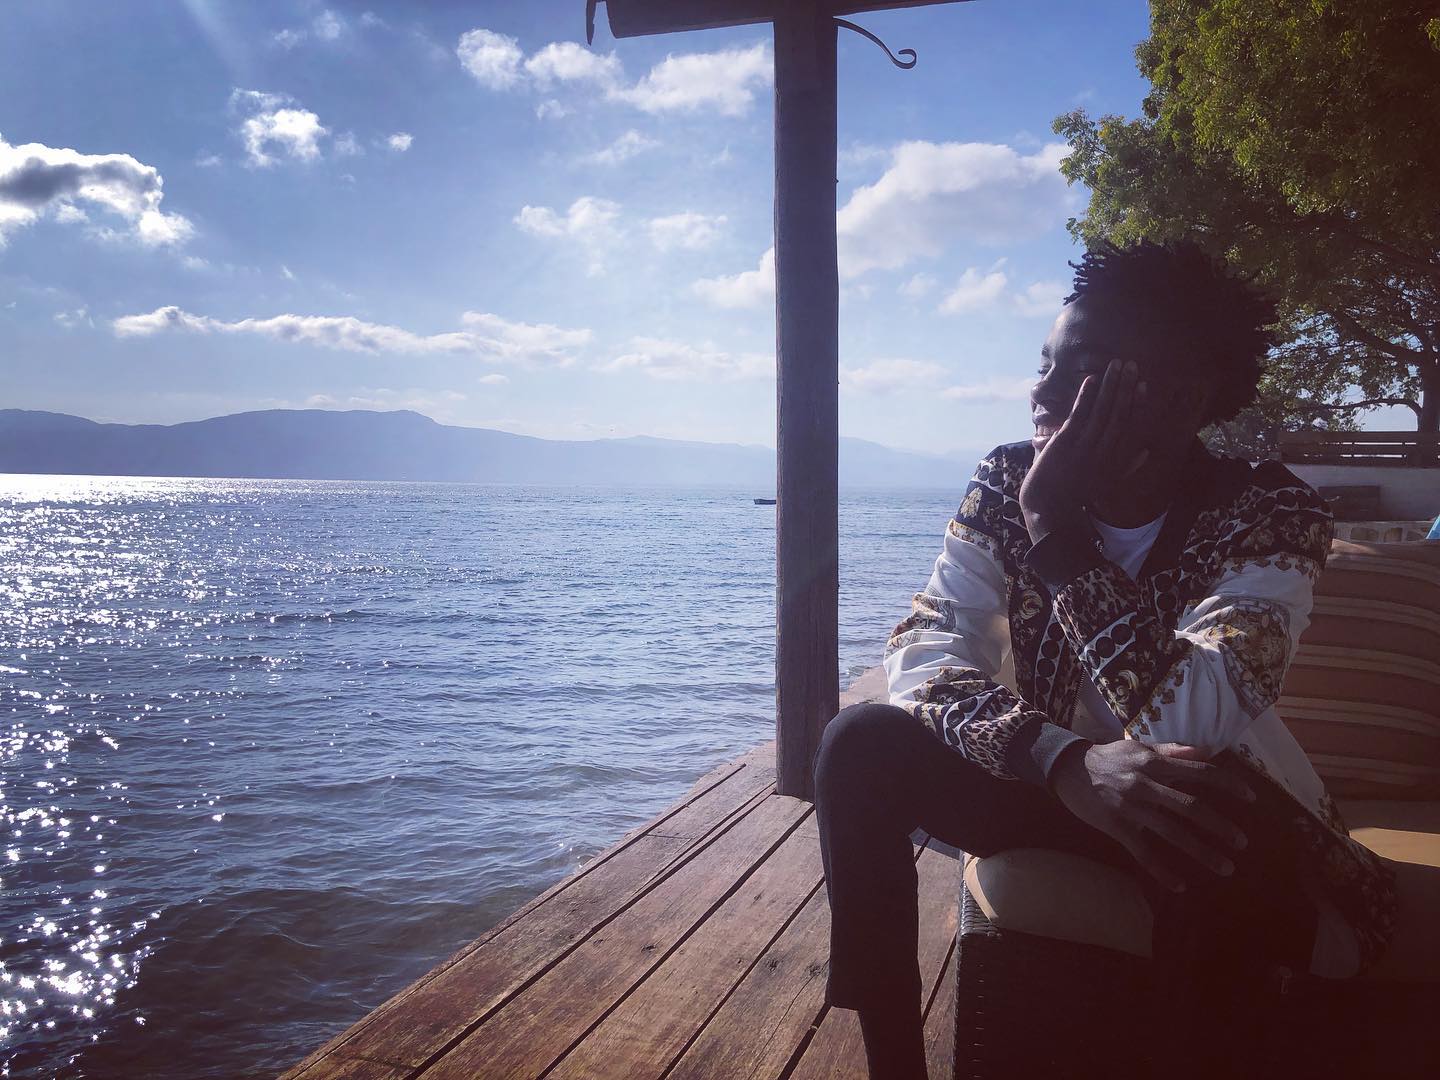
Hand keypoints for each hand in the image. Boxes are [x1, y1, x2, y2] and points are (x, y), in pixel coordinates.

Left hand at [1019, 358, 1150, 543]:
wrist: (1050, 507)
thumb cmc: (1078, 493)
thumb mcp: (1108, 482)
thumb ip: (1128, 465)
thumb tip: (1147, 450)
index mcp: (1117, 461)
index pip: (1133, 427)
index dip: (1139, 404)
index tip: (1145, 385)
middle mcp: (1105, 453)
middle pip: (1120, 414)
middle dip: (1126, 388)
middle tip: (1133, 365)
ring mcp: (1085, 447)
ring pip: (1102, 412)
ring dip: (1110, 386)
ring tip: (1116, 364)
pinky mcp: (1066, 444)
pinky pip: (1079, 415)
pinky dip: (1086, 396)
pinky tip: (1092, 379)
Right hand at [1049, 739, 1255, 892]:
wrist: (1066, 768)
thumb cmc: (1106, 757)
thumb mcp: (1138, 746)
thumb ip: (1171, 750)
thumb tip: (1204, 751)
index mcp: (1155, 762)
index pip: (1200, 771)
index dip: (1228, 784)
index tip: (1251, 798)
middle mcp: (1146, 784)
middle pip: (1191, 807)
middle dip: (1220, 826)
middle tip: (1241, 842)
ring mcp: (1131, 808)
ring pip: (1173, 833)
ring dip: (1202, 852)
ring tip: (1225, 867)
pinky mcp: (1117, 827)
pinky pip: (1144, 852)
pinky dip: (1163, 871)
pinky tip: (1180, 885)